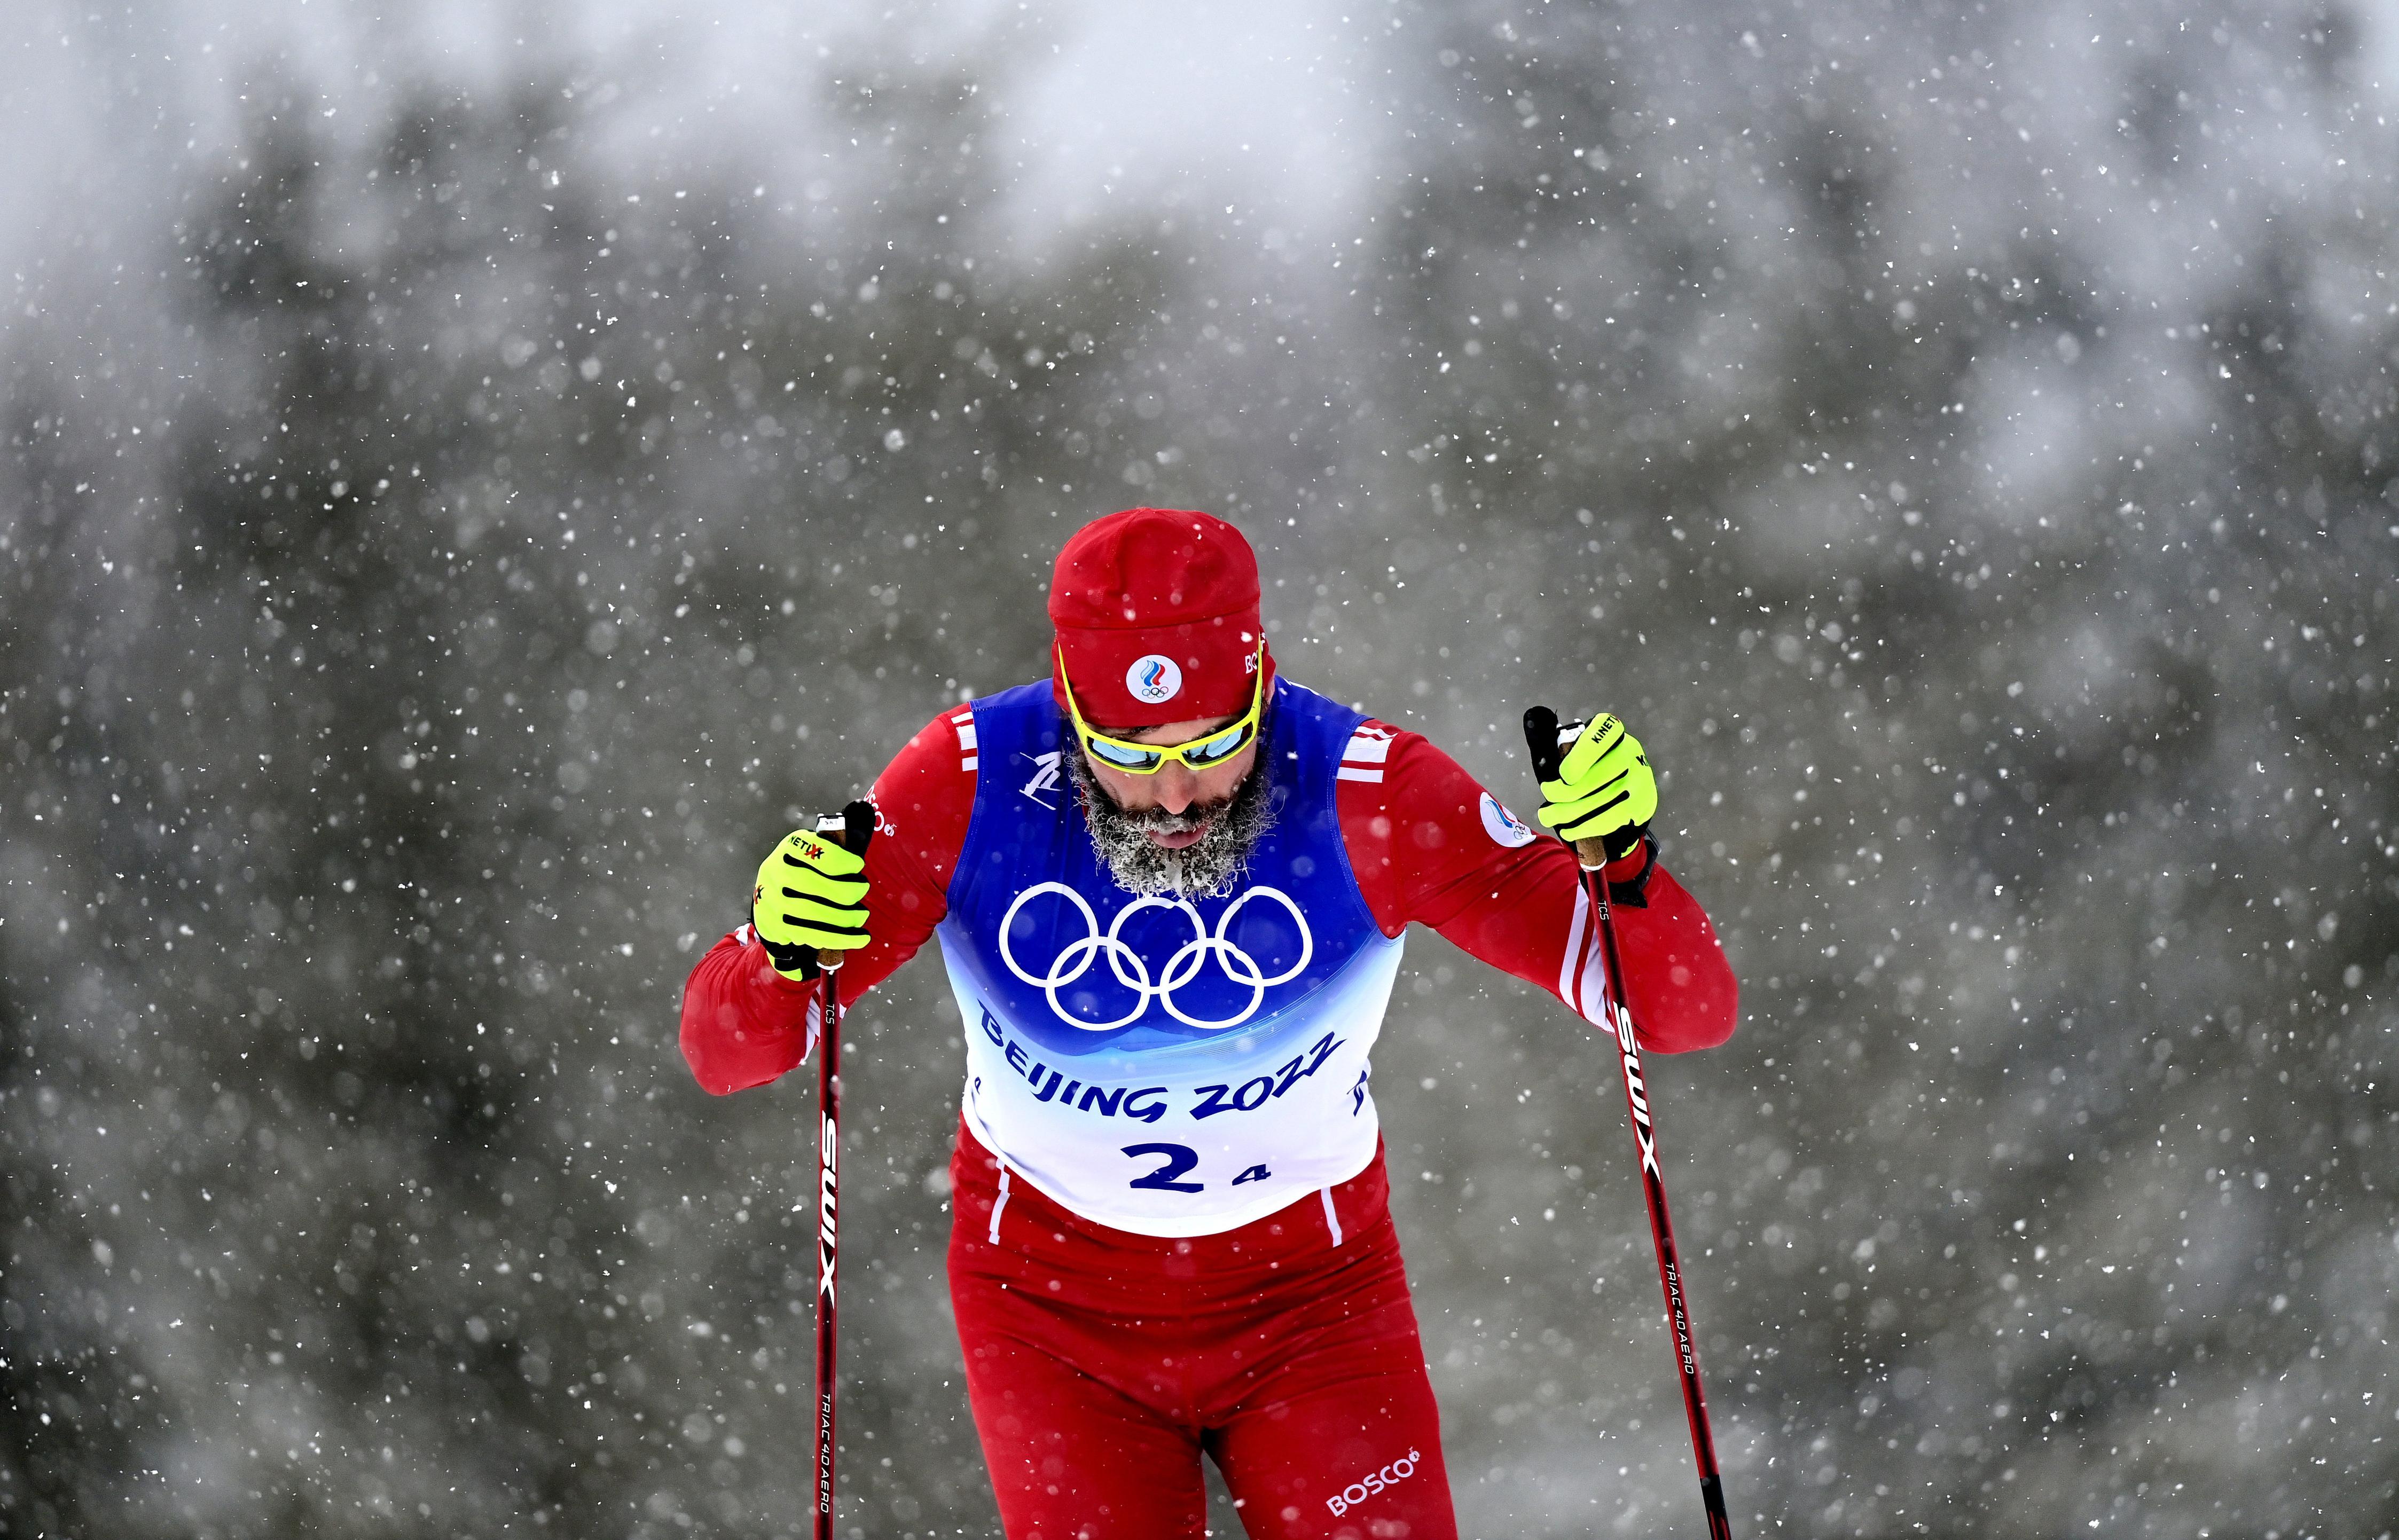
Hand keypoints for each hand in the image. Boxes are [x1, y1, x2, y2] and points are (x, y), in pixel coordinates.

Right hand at [749, 811, 870, 980]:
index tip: (858, 866)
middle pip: (811, 885)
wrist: (770, 897)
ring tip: (862, 917)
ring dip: (843, 918)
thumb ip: (837, 839)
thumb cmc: (807, 869)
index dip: (839, 860)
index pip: (813, 851)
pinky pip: (810, 935)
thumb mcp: (816, 849)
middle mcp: (774, 871)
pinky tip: (859, 938)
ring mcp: (771, 900)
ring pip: (811, 913)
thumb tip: (863, 810)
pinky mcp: (775, 925)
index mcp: (789, 847)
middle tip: (863, 891)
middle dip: (844, 891)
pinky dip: (839, 938)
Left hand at [1532, 713, 1655, 861]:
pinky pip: (1609, 820)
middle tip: (1547, 794)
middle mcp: (1630, 752)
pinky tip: (1567, 829)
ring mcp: (1639, 779)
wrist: (1632, 789)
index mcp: (1613, 732)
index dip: (1583, 756)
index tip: (1563, 775)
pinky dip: (1584, 827)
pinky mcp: (1641, 804)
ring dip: (1568, 812)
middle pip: (1598, 775)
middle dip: (1565, 790)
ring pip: (1600, 801)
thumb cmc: (1594, 765)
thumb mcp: (1581, 748)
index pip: (1602, 733)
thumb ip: (1564, 746)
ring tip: (1547, 816)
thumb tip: (1536, 741)